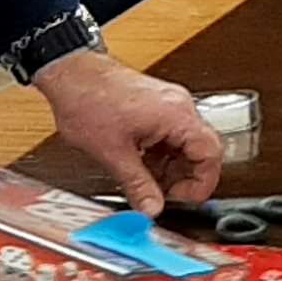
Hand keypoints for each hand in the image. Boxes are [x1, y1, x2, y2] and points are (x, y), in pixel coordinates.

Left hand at [35, 48, 222, 215]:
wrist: (70, 72)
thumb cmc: (87, 98)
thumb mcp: (112, 153)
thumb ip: (137, 185)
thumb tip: (151, 208)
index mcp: (176, 115)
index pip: (211, 154)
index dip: (201, 184)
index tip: (182, 199)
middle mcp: (179, 107)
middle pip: (202, 151)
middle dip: (185, 178)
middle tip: (163, 194)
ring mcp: (170, 105)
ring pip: (186, 146)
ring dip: (171, 168)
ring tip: (147, 182)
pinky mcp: (157, 107)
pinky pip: (172, 137)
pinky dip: (162, 156)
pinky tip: (141, 166)